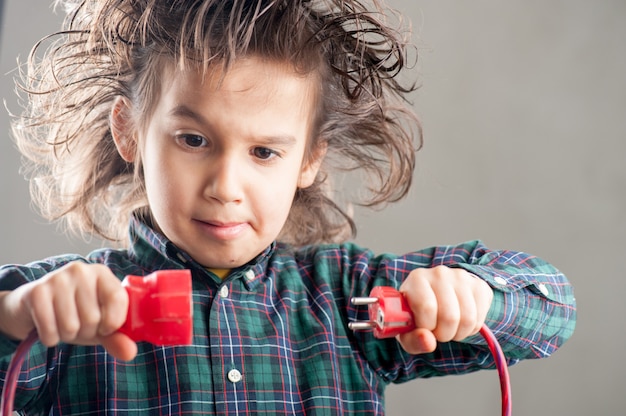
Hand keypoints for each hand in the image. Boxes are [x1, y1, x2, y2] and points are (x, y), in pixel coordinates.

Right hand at [0, 262, 136, 360]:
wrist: (31, 307)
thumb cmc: (73, 313)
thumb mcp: (99, 326)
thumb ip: (116, 338)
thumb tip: (130, 353)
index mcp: (102, 273)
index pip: (118, 298)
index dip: (113, 322)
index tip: (105, 327)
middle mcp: (81, 270)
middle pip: (93, 317)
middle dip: (86, 331)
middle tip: (78, 323)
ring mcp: (57, 278)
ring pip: (71, 326)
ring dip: (67, 336)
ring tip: (63, 323)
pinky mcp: (36, 292)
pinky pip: (49, 330)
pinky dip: (50, 338)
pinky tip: (49, 326)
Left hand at [396, 265, 492, 353]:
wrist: (435, 298)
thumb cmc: (416, 316)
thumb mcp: (407, 331)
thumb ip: (412, 340)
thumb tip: (429, 342)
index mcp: (417, 278)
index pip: (427, 308)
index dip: (427, 327)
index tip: (424, 328)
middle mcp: (439, 273)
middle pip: (449, 316)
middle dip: (444, 334)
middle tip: (437, 331)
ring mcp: (462, 277)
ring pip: (468, 319)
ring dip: (458, 334)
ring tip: (448, 328)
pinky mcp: (479, 285)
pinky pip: (480, 318)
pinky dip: (471, 329)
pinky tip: (460, 322)